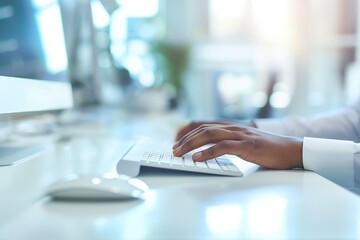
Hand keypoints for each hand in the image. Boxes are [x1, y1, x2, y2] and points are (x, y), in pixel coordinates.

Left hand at [173, 124, 302, 169]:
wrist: (291, 149)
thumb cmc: (268, 150)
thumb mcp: (244, 145)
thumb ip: (230, 145)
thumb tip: (212, 152)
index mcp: (232, 128)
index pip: (205, 126)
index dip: (189, 133)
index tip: (177, 143)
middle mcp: (234, 128)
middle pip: (204, 130)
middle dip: (186, 140)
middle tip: (174, 150)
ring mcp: (240, 135)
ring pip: (210, 135)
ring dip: (192, 144)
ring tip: (179, 153)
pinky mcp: (247, 145)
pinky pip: (223, 147)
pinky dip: (208, 152)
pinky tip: (198, 158)